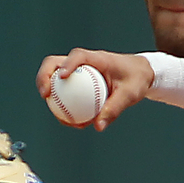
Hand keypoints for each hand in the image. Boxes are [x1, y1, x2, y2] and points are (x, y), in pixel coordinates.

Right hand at [34, 49, 151, 130]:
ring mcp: (77, 71)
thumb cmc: (136, 79)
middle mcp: (83, 62)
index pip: (77, 56)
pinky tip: (67, 121)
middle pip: (55, 62)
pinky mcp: (77, 81)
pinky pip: (64, 92)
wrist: (139, 74)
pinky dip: (62, 104)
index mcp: (96, 58)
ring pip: (54, 77)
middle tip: (45, 95)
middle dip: (43, 76)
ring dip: (48, 92)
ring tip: (55, 114)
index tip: (61, 77)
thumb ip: (114, 108)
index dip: (67, 64)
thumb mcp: (130, 94)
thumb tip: (98, 127)